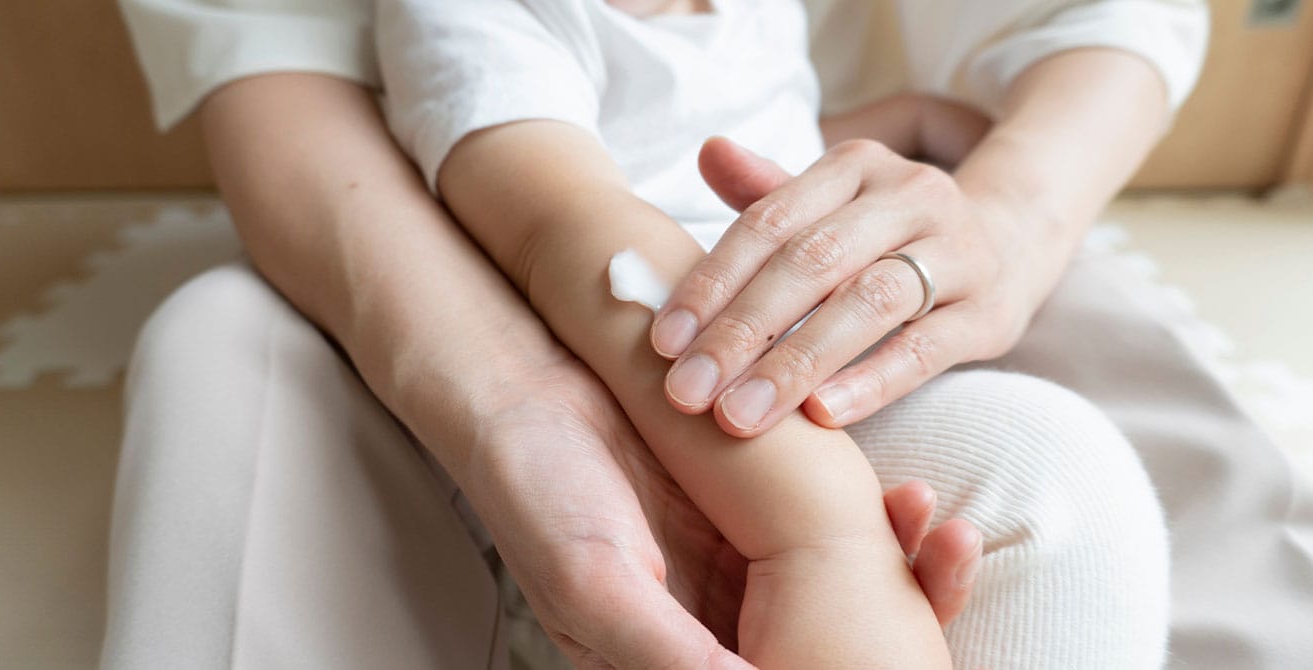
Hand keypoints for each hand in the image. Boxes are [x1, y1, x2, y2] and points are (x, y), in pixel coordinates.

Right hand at [462, 349, 980, 666]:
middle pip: (822, 649)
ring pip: (839, 592)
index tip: (901, 659)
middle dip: (900, 621)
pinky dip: (873, 521)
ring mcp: (740, 568)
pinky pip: (826, 530)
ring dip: (897, 568)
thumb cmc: (539, 495)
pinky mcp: (752, 512)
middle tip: (948, 569)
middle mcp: (717, 623)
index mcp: (676, 660)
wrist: (525, 392)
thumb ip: (665, 648)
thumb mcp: (594, 581)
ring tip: (939, 532)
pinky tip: (905, 498)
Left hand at [653, 128, 1047, 435]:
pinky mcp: (991, 311)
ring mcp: (958, 251)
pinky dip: (872, 381)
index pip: (770, 222)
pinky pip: (928, 348)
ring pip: (867, 304)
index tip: (664, 342)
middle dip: (742, 331)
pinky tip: (822, 417)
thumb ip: (767, 194)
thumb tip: (707, 152)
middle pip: (812, 263)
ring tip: (739, 416)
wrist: (1010, 240)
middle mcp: (909, 196)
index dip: (712, 281)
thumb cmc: (886, 234)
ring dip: (796, 363)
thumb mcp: (830, 205)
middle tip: (688, 392)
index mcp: (855, 166)